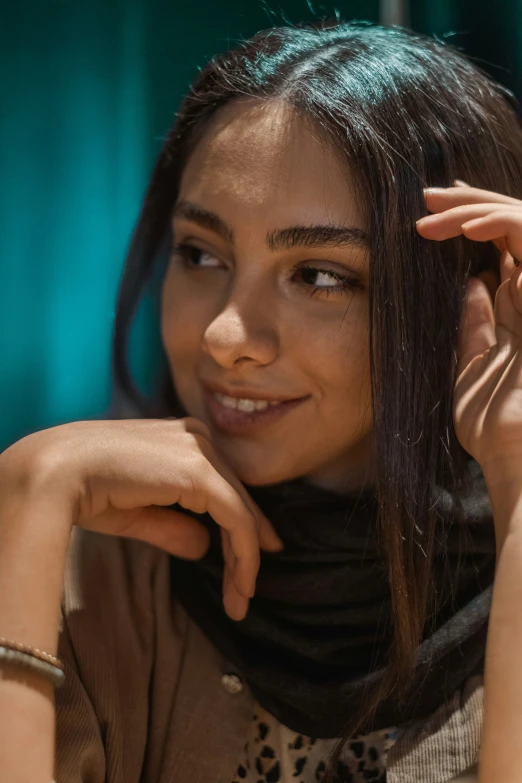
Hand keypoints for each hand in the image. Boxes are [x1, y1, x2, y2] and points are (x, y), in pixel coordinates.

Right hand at [2, 417, 283, 620]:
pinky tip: (240, 585)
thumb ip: (172, 525)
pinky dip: (244, 556)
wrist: (56, 473)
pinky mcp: (201, 473)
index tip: (247, 563)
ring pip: (241, 512)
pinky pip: (237, 520)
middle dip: (245, 549)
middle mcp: (197, 437)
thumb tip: (203, 547)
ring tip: (240, 599)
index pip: (223, 487)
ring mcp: (201, 452)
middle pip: (236, 499)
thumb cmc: (84, 489)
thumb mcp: (137, 512)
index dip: (241, 526)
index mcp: (182, 439)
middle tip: (244, 592)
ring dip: (245, 560)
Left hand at [416, 183, 521, 480]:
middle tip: (429, 195)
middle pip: (509, 227)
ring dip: (477, 209)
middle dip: (471, 204)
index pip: (498, 248)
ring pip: (520, 222)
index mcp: (516, 308)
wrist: (517, 456)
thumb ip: (472, 324)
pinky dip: (499, 226)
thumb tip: (465, 286)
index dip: (471, 221)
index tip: (431, 212)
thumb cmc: (492, 424)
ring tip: (433, 212)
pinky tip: (464, 229)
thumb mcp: (470, 365)